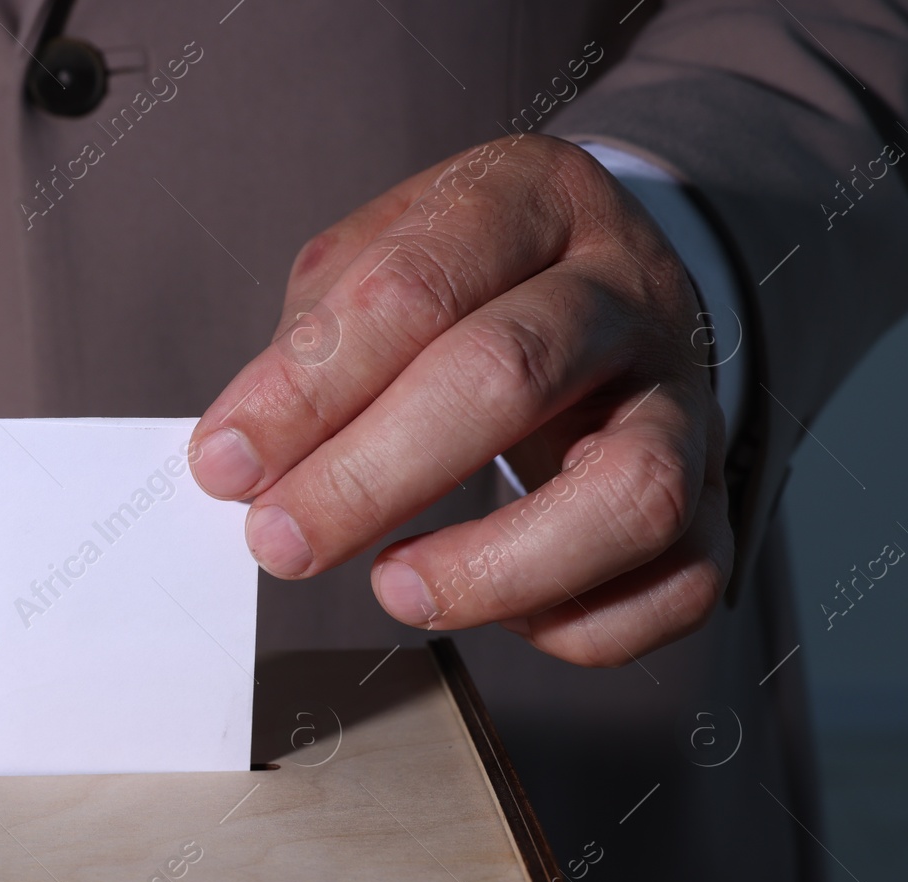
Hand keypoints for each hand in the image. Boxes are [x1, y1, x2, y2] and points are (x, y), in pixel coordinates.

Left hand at [189, 134, 731, 666]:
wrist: (611, 283)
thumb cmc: (469, 281)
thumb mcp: (378, 257)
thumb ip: (313, 343)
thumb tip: (244, 458)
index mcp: (531, 200)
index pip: (413, 289)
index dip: (306, 389)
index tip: (224, 465)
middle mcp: (624, 291)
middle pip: (507, 376)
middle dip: (368, 477)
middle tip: (279, 541)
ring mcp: (683, 397)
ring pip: (630, 492)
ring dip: (495, 565)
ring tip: (395, 589)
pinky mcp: (713, 494)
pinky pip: (678, 582)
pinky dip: (584, 622)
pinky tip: (499, 612)